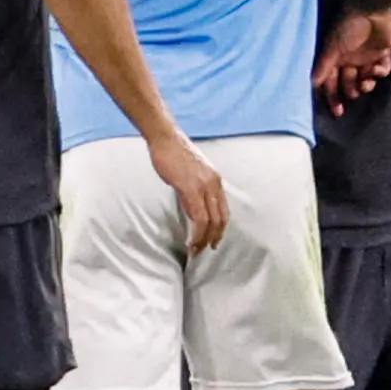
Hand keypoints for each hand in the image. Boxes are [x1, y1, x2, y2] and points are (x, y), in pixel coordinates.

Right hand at [151, 133, 230, 253]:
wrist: (166, 139)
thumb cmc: (174, 154)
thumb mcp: (191, 174)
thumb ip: (195, 191)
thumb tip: (193, 209)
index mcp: (216, 181)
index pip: (224, 211)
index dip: (220, 229)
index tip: (213, 241)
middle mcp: (214, 184)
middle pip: (221, 219)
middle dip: (213, 238)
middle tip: (204, 250)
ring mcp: (204, 187)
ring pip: (211, 221)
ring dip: (203, 239)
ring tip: (195, 250)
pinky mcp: (190, 189)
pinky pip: (198, 217)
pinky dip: (196, 232)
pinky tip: (190, 240)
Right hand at [315, 9, 390, 113]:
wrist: (370, 9)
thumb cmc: (347, 26)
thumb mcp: (333, 47)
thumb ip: (324, 66)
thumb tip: (313, 84)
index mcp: (337, 59)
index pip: (332, 82)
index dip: (334, 97)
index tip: (337, 112)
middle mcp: (351, 60)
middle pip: (350, 83)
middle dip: (351, 92)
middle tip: (354, 94)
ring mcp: (368, 57)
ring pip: (367, 79)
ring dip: (367, 84)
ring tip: (366, 83)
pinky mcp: (384, 52)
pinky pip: (384, 68)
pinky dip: (381, 72)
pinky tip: (378, 70)